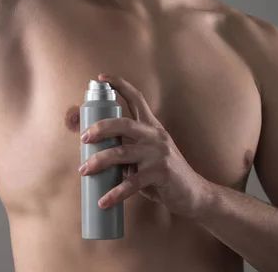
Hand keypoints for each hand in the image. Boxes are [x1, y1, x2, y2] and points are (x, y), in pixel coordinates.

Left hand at [79, 73, 210, 218]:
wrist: (194, 194)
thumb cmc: (164, 175)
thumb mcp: (147, 156)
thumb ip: (127, 150)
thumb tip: (95, 152)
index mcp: (152, 127)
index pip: (136, 98)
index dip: (119, 85)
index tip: (101, 77)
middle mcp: (156, 135)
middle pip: (123, 123)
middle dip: (100, 128)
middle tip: (83, 138)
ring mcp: (159, 153)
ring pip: (122, 152)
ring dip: (99, 161)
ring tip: (84, 170)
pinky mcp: (161, 173)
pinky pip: (131, 183)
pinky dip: (115, 193)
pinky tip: (104, 201)